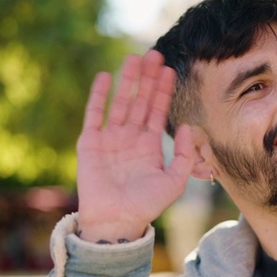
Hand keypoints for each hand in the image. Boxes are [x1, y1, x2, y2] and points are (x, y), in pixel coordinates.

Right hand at [75, 50, 194, 242]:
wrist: (116, 221)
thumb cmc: (146, 206)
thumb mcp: (174, 181)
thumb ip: (184, 155)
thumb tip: (185, 126)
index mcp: (149, 146)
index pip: (157, 112)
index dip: (163, 91)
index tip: (170, 70)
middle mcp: (130, 139)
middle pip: (140, 101)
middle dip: (147, 79)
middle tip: (154, 54)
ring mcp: (110, 139)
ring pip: (120, 102)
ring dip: (127, 80)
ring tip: (134, 58)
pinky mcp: (90, 143)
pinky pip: (94, 114)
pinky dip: (98, 95)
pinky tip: (105, 76)